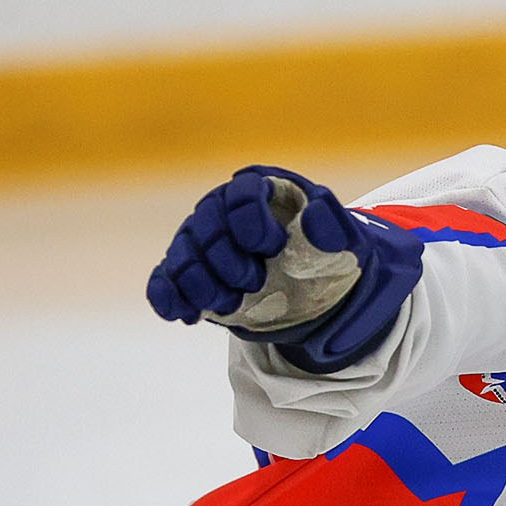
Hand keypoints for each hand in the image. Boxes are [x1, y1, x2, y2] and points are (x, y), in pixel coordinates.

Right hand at [147, 166, 370, 334]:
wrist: (314, 292)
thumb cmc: (326, 256)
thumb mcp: (342, 241)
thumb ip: (330, 226)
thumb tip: (315, 211)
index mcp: (261, 189)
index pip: (241, 193)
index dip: (252, 223)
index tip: (273, 248)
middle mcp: (222, 209)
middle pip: (205, 228)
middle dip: (228, 262)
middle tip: (255, 282)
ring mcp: (200, 242)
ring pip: (182, 258)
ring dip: (201, 286)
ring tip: (230, 304)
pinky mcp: (189, 275)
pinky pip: (164, 282)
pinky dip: (170, 298)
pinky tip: (187, 315)